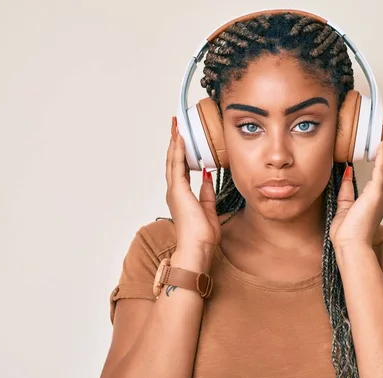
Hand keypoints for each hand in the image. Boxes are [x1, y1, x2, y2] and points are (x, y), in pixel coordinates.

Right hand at [166, 117, 219, 270]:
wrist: (197, 248)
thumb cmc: (202, 236)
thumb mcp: (209, 209)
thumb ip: (206, 193)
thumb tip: (209, 177)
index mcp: (182, 196)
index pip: (181, 168)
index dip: (182, 152)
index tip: (183, 138)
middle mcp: (175, 191)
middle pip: (173, 160)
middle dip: (175, 141)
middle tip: (176, 125)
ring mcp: (175, 190)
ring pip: (173, 160)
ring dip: (175, 142)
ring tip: (176, 125)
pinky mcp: (178, 191)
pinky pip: (177, 166)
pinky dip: (178, 151)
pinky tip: (181, 139)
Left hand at [329, 112, 382, 248]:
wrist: (350, 246)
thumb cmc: (347, 232)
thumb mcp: (344, 205)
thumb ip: (346, 188)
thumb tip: (345, 172)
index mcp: (376, 197)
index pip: (380, 170)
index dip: (381, 153)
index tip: (380, 138)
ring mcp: (382, 193)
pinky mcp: (377, 194)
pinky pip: (382, 170)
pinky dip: (382, 156)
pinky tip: (382, 143)